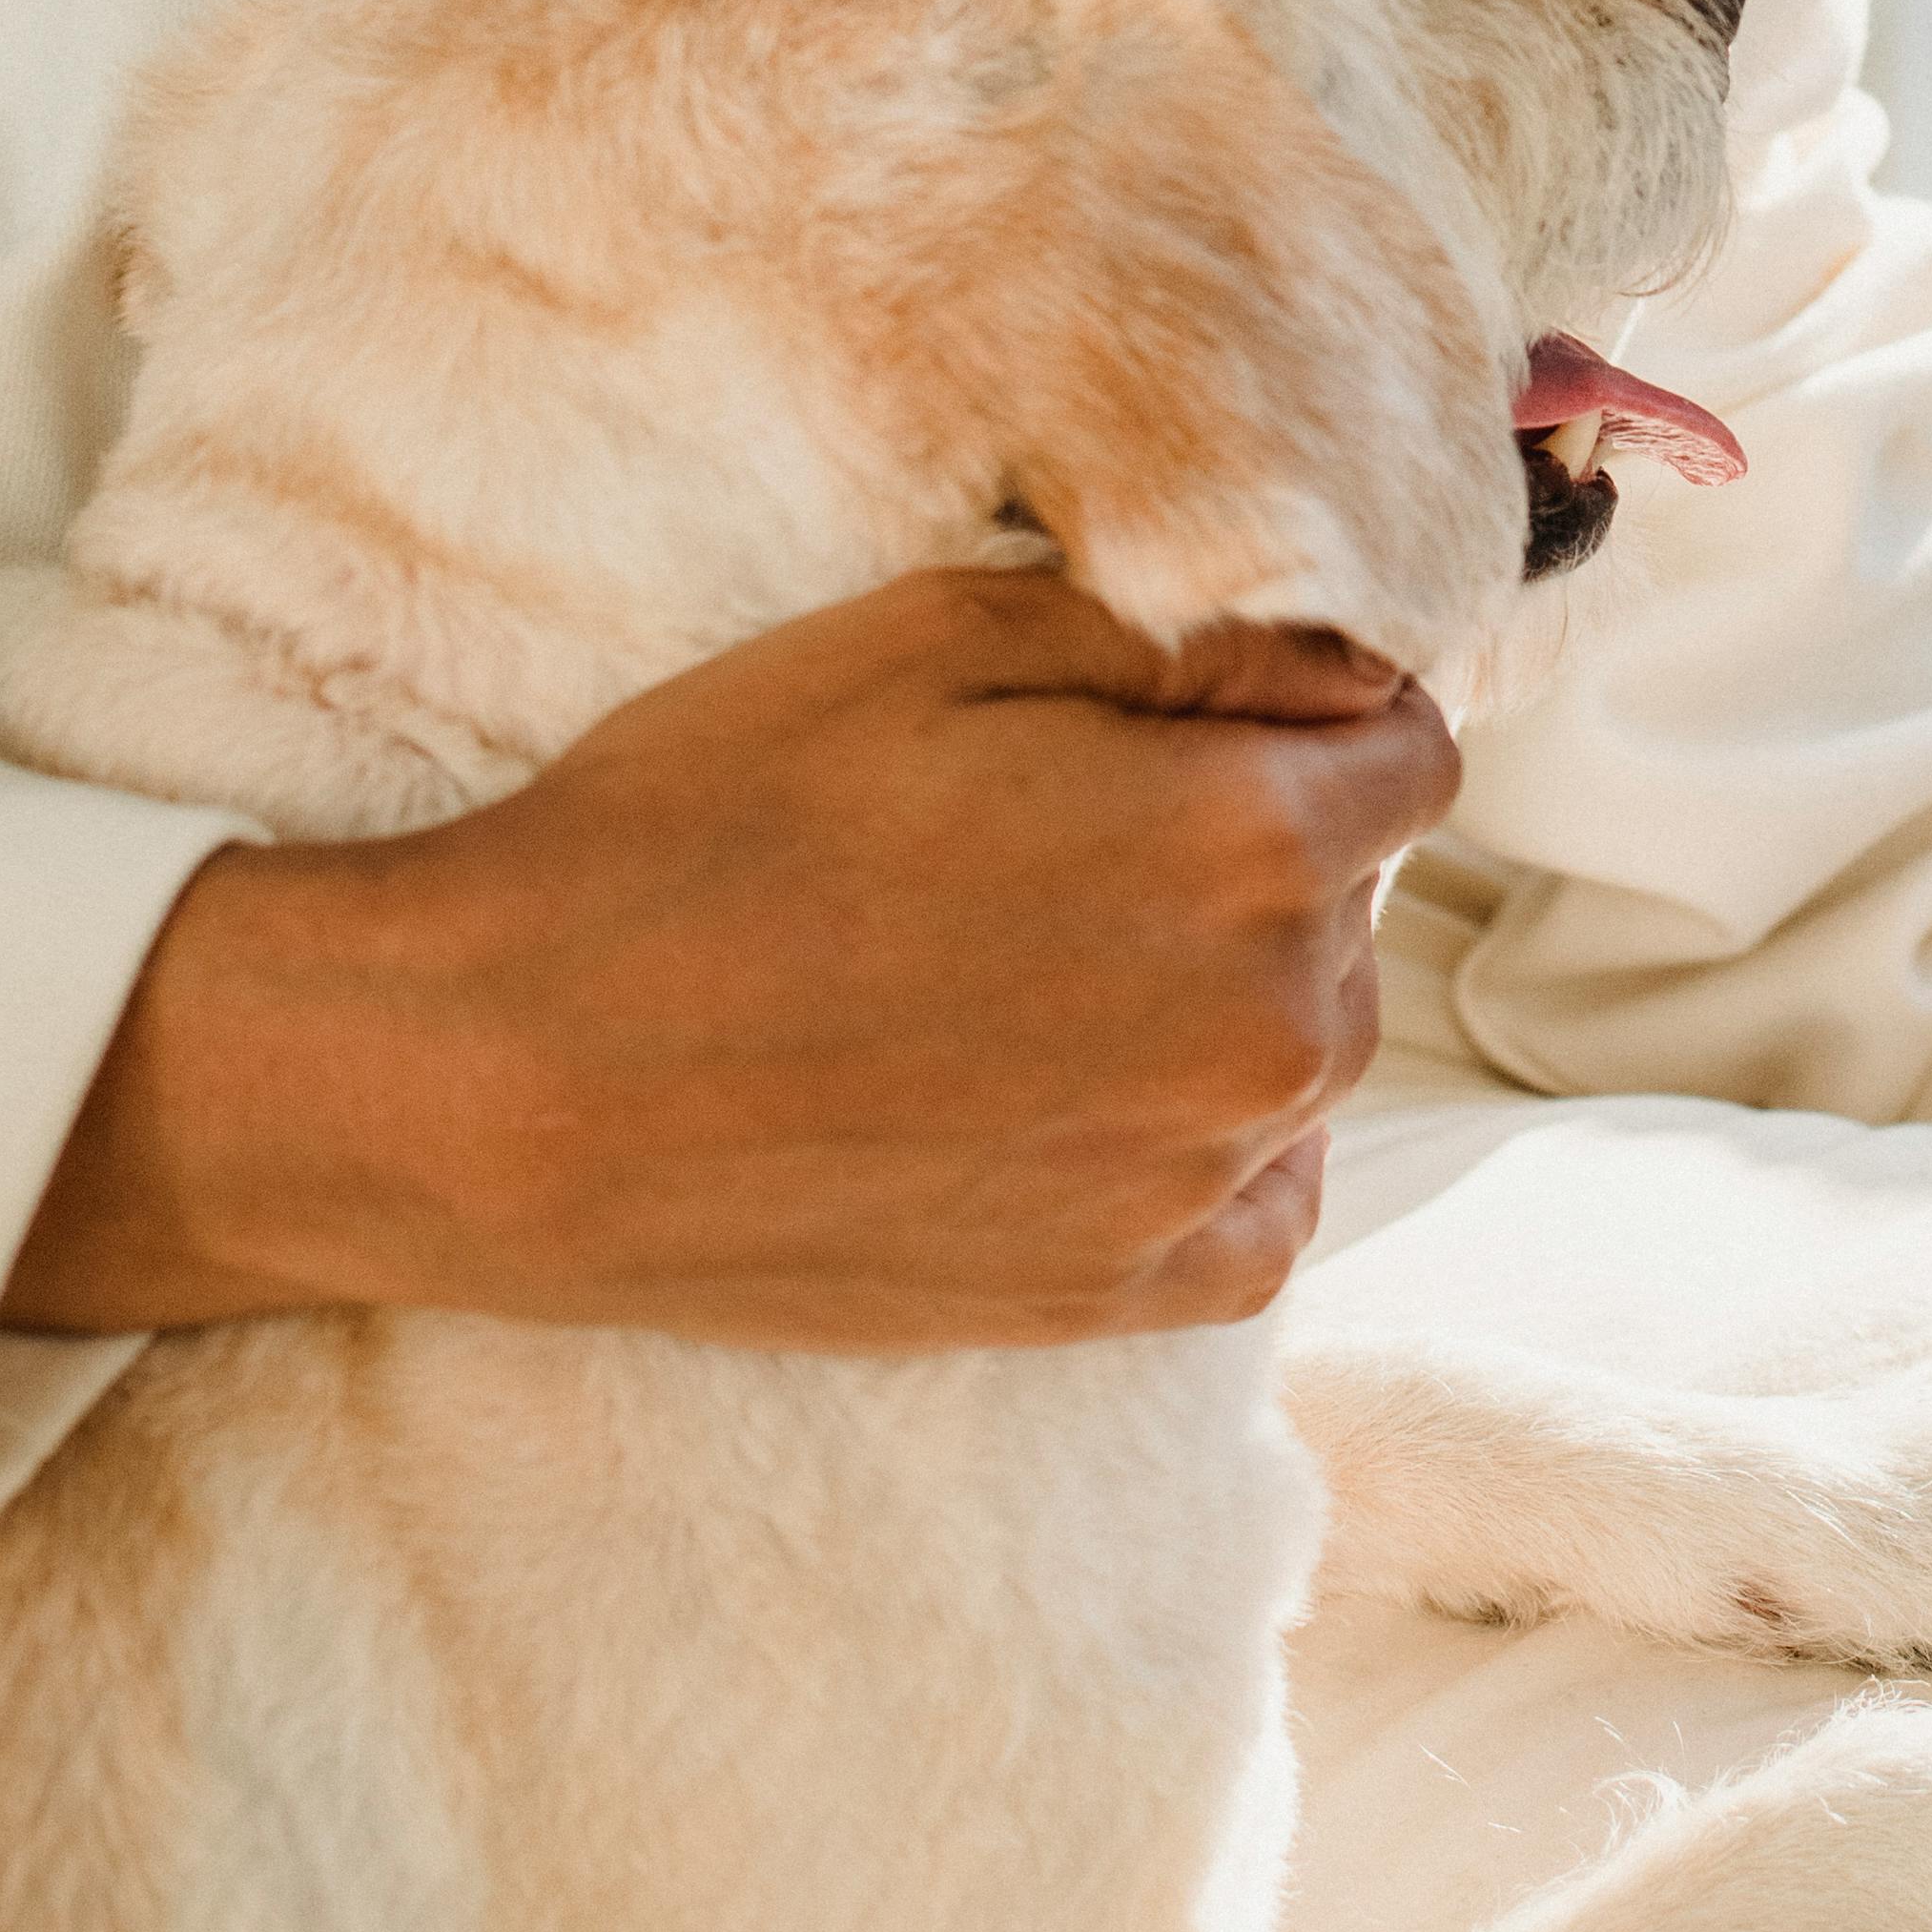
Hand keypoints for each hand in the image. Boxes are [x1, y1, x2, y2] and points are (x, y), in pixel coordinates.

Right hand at [5, 569, 1459, 1351]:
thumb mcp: (943, 636)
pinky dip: (1213, 1143)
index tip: (1190, 709)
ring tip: (1044, 951)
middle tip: (1071, 824)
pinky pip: (1260, 1207)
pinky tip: (1087, 1084)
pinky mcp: (1111, 1296)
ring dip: (1228, 986)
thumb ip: (1178, 635)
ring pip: (1306, 1046)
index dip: (1307, 710)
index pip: (1412, 749)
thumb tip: (1324, 656)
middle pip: (1356, 900)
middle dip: (1265, 842)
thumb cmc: (713, 821)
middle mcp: (1263, 1030)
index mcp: (1244, 845)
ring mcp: (1192, 1180)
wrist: (519, 1080)